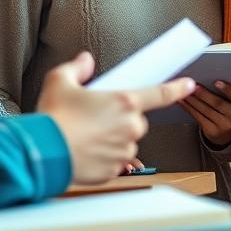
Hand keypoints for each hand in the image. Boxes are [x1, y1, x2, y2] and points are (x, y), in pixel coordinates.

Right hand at [37, 52, 196, 184]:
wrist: (42, 152)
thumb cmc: (53, 117)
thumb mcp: (60, 80)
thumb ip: (76, 68)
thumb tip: (84, 61)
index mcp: (125, 102)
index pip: (160, 93)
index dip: (177, 88)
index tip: (189, 85)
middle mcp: (130, 126)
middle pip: (135, 121)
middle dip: (120, 119)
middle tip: (95, 119)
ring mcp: (124, 150)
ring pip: (125, 142)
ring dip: (112, 139)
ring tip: (86, 137)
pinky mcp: (114, 169)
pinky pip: (114, 161)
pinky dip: (103, 157)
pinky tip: (85, 151)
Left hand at [179, 80, 230, 146]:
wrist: (227, 132)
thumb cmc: (229, 107)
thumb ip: (228, 91)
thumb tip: (209, 76)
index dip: (227, 89)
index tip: (216, 81)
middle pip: (218, 103)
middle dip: (204, 94)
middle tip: (193, 85)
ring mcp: (224, 125)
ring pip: (205, 110)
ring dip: (193, 100)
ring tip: (184, 91)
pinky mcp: (211, 131)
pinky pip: (198, 117)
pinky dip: (188, 108)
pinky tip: (182, 101)